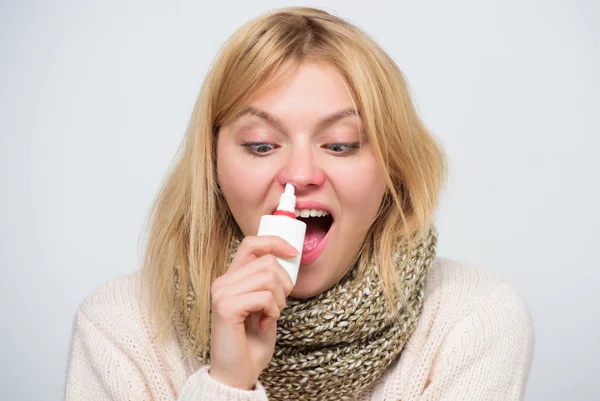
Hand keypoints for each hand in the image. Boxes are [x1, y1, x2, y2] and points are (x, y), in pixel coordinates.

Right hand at [208, 235, 296, 389]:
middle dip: (284, 283)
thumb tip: (289, 258)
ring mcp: (222, 293)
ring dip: (279, 300)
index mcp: (231, 278)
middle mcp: (223, 282)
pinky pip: (264, 296)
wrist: (239, 372)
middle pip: (267, 261)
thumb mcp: (264, 304)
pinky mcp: (226, 307)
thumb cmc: (253, 340)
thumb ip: (268, 281)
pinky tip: (264, 323)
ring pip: (269, 277)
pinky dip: (273, 311)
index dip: (275, 243)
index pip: (251, 243)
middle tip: (277, 306)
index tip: (293, 253)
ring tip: (270, 315)